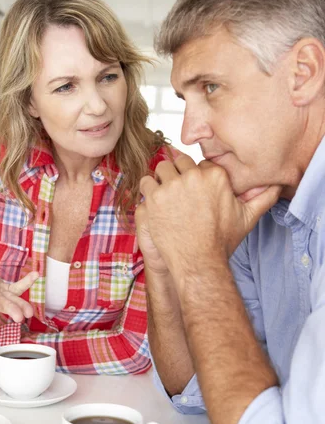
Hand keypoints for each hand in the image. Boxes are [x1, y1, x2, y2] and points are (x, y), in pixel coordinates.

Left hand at [140, 154, 280, 273]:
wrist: (198, 262)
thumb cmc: (220, 241)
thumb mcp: (247, 218)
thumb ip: (262, 198)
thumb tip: (277, 185)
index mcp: (215, 176)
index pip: (200, 164)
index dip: (196, 176)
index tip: (193, 189)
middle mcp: (193, 177)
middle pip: (179, 161)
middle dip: (178, 174)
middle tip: (177, 192)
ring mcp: (172, 186)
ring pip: (161, 168)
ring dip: (161, 179)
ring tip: (165, 196)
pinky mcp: (155, 198)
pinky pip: (146, 182)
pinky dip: (148, 190)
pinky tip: (155, 201)